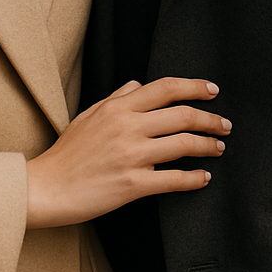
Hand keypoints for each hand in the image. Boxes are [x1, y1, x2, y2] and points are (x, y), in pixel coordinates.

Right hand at [26, 77, 229, 228]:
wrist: (46, 187)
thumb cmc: (66, 153)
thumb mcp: (88, 116)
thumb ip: (116, 98)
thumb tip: (137, 84)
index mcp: (117, 108)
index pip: (165, 88)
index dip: (194, 87)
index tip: (212, 90)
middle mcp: (127, 127)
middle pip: (181, 115)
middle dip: (210, 119)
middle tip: (225, 124)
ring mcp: (131, 156)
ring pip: (183, 145)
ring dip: (208, 146)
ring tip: (218, 148)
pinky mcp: (133, 184)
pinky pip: (173, 179)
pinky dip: (194, 178)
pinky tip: (203, 178)